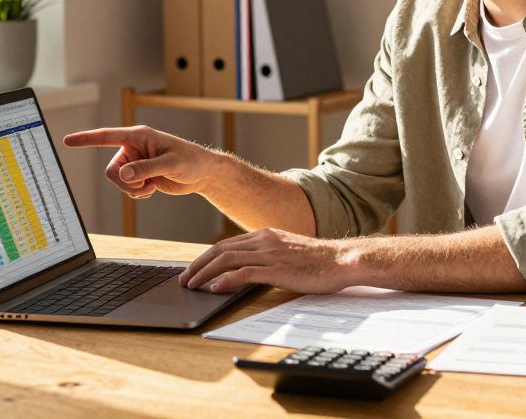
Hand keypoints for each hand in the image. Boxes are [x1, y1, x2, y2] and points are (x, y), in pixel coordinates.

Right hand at [62, 125, 220, 199]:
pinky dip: (138, 193)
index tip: (68, 141)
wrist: (201, 173)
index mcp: (139, 136)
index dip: (86, 139)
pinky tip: (153, 188)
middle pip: (111, 170)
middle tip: (146, 185)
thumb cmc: (190, 161)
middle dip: (126, 183)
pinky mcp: (139, 175)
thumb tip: (124, 175)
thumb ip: (146, 169)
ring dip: (134, 189)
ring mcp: (135, 162)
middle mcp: (133, 148)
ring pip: (117, 181)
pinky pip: (126, 189)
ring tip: (153, 185)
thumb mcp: (169, 164)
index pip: (107, 137)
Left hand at [179, 228, 354, 294]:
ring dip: (204, 273)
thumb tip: (249, 270)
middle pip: (220, 250)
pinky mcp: (276, 269)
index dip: (205, 257)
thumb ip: (269, 256)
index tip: (193, 269)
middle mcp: (264, 240)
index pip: (226, 244)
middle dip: (198, 265)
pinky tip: (214, 289)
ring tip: (191, 285)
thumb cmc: (319, 261)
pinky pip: (243, 273)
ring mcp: (269, 254)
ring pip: (226, 260)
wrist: (342, 260)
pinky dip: (224, 281)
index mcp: (265, 235)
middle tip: (184, 279)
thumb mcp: (288, 253)